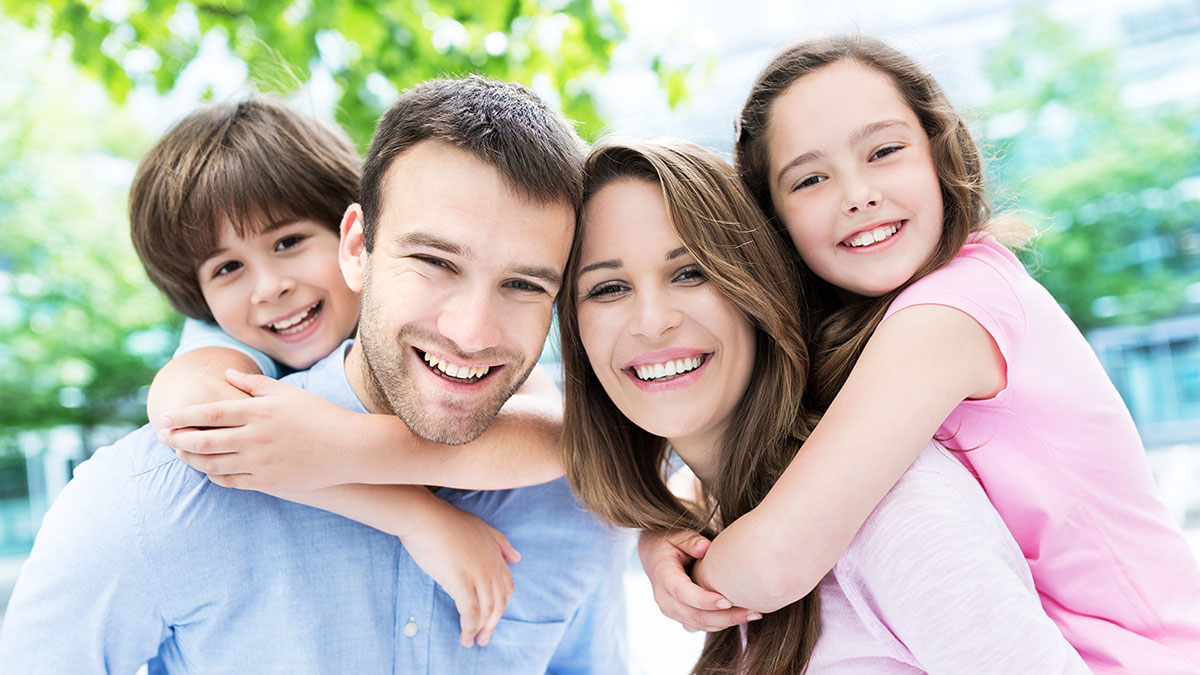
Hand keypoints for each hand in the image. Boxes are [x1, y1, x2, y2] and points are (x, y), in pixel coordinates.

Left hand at [158, 369, 381, 490]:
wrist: (349, 447)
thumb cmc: (320, 415)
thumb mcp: (288, 393)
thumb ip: (254, 384)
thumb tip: (226, 374)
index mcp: (259, 411)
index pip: (210, 413)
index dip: (183, 416)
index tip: (165, 417)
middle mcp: (255, 436)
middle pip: (204, 440)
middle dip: (178, 439)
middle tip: (162, 437)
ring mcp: (261, 461)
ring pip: (214, 464)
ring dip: (192, 459)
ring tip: (181, 454)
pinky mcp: (269, 480)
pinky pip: (232, 481)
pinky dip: (215, 476)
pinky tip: (209, 470)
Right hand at [402, 499, 521, 646]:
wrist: (425, 518)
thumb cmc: (446, 522)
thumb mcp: (481, 527)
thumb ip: (500, 543)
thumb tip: (517, 559)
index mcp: (496, 554)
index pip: (506, 588)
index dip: (500, 607)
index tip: (491, 618)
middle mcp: (491, 566)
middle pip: (499, 603)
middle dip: (492, 624)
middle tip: (484, 638)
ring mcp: (478, 574)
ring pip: (486, 610)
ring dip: (480, 630)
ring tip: (471, 642)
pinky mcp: (461, 582)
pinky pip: (470, 611)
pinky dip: (469, 627)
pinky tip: (464, 635)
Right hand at [638, 530, 759, 631]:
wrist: (654, 554)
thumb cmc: (669, 541)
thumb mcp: (677, 534)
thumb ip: (690, 540)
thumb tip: (705, 548)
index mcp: (662, 574)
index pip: (682, 593)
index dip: (704, 600)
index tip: (727, 601)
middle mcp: (663, 597)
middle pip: (694, 615)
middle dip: (724, 617)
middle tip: (753, 611)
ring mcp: (671, 610)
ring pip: (699, 624)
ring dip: (727, 623)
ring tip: (753, 614)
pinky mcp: (680, 615)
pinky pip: (700, 625)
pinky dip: (721, 623)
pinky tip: (741, 615)